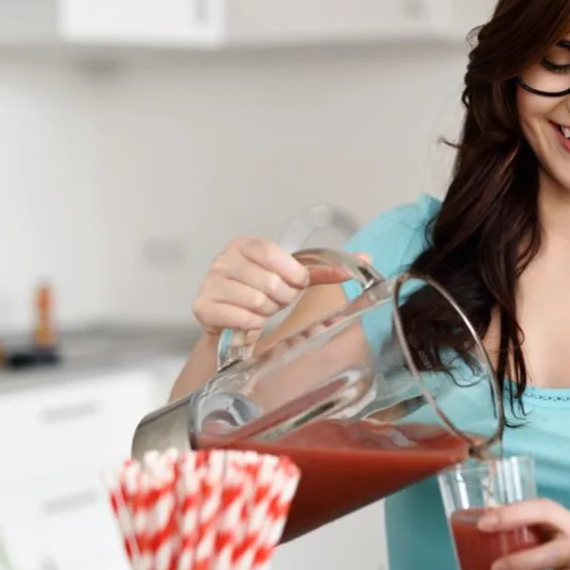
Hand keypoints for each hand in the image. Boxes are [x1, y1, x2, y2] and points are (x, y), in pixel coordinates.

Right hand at [192, 237, 366, 336]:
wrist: (231, 321)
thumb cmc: (263, 293)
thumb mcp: (292, 277)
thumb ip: (326, 269)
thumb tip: (366, 258)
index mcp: (244, 245)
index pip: (270, 251)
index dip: (290, 271)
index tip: (299, 283)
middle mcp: (223, 260)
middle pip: (267, 280)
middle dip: (281, 297)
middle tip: (278, 301)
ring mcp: (210, 283)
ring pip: (256, 300)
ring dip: (267, 312)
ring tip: (263, 310)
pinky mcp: (202, 308)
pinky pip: (238, 317)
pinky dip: (252, 324)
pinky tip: (251, 321)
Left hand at [477, 498, 569, 569]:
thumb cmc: (564, 538)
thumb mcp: (550, 523)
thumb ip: (523, 520)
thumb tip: (483, 520)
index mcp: (569, 521)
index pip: (543, 511)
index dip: (513, 515)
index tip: (483, 524)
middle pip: (555, 554)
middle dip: (520, 564)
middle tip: (493, 569)